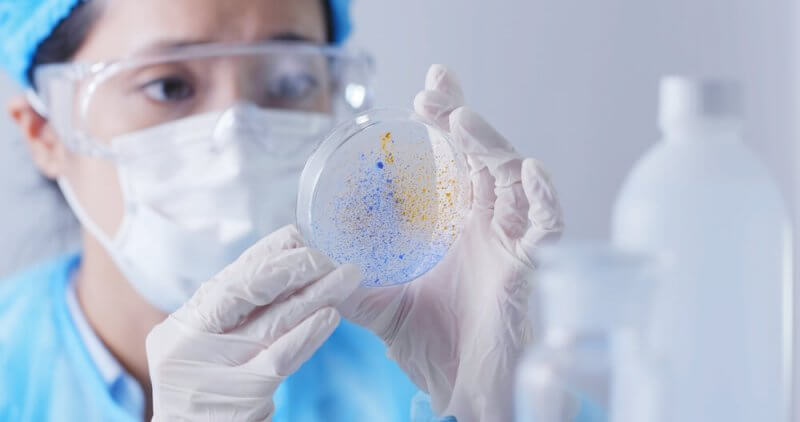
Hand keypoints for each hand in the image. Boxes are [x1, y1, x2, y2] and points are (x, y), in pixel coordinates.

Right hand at [146, 225, 361, 420]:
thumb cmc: (204, 396)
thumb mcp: (206, 349)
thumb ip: (232, 315)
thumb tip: (280, 265)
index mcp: (183, 324)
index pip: (231, 277)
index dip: (267, 253)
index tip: (299, 234)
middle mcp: (190, 342)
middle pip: (248, 291)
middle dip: (293, 267)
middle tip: (329, 254)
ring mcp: (214, 370)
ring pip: (273, 320)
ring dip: (315, 295)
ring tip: (346, 276)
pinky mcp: (242, 396)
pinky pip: (282, 357)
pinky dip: (308, 334)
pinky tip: (331, 316)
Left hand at [339, 65, 562, 421]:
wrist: (463, 393)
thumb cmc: (433, 348)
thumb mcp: (380, 305)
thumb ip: (349, 280)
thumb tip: (307, 257)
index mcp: (454, 227)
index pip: (451, 163)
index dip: (440, 127)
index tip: (418, 100)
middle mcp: (485, 226)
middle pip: (480, 156)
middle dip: (461, 118)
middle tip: (436, 89)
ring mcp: (510, 242)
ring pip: (511, 180)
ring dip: (491, 145)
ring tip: (462, 119)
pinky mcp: (533, 267)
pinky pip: (549, 225)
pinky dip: (544, 197)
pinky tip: (529, 171)